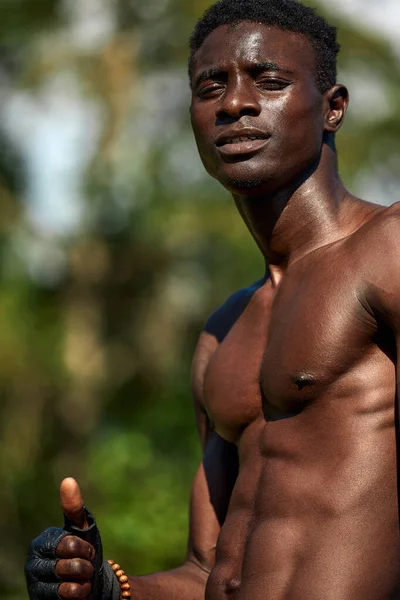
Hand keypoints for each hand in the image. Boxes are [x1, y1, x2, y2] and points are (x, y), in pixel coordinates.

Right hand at [25, 478, 109, 599]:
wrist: (90, 583)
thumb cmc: (85, 551)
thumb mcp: (83, 528)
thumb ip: (74, 507)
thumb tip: (68, 480)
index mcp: (42, 541)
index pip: (67, 544)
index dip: (84, 548)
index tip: (88, 550)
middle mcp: (34, 562)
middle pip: (67, 565)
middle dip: (85, 566)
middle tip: (87, 566)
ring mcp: (36, 583)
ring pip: (66, 584)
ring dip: (83, 581)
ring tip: (83, 578)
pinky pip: (65, 598)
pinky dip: (79, 593)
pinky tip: (79, 589)